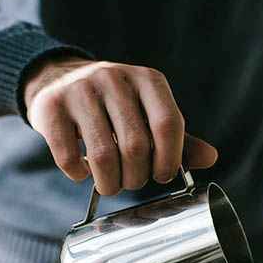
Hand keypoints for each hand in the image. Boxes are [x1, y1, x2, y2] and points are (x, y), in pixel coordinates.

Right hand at [23, 57, 217, 195]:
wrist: (58, 78)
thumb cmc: (112, 105)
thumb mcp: (146, 111)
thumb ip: (175, 136)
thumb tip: (211, 158)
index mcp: (147, 79)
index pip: (168, 123)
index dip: (170, 159)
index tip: (162, 175)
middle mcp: (114, 78)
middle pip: (135, 146)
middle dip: (136, 177)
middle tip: (131, 182)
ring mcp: (79, 90)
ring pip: (102, 156)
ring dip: (109, 183)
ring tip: (109, 183)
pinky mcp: (50, 107)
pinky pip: (69, 157)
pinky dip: (79, 174)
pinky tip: (82, 169)